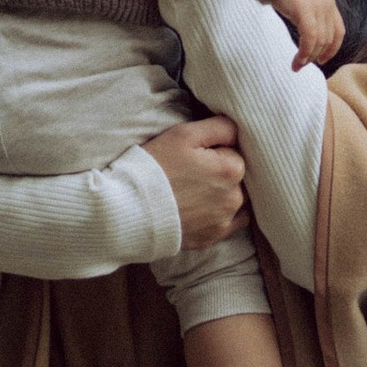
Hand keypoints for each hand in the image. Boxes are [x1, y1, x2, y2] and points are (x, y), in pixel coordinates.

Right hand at [144, 115, 246, 248]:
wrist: (128, 208)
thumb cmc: (156, 166)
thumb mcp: (185, 134)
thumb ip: (220, 127)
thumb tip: (238, 131)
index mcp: (232, 169)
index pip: (234, 153)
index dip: (214, 152)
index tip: (193, 157)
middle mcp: (234, 198)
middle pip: (236, 178)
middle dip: (219, 174)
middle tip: (190, 175)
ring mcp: (224, 221)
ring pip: (234, 201)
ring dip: (222, 196)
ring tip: (193, 193)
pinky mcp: (212, 238)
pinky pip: (228, 224)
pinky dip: (219, 217)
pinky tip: (199, 211)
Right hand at [274, 0, 343, 67]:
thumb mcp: (304, 2)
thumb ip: (310, 16)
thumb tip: (308, 36)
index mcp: (329, 4)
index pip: (339, 32)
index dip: (332, 49)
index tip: (322, 59)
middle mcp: (328, 6)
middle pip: (328, 39)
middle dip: (316, 55)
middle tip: (302, 64)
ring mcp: (318, 8)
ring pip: (319, 42)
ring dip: (308, 57)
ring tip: (297, 66)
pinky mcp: (305, 11)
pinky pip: (309, 39)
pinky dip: (304, 53)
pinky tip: (296, 61)